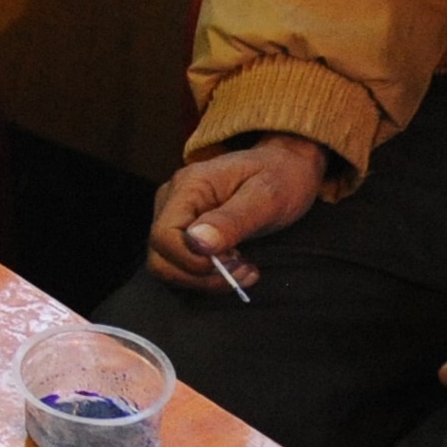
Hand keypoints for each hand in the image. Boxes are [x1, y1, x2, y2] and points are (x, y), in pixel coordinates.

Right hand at [145, 135, 329, 290]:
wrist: (285, 166)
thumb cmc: (280, 177)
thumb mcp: (267, 197)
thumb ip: (231, 220)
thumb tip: (197, 243)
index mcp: (188, 186)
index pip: (163, 237)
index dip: (193, 262)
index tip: (234, 261)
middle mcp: (171, 199)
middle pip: (160, 256)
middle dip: (201, 276)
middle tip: (244, 269)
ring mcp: (174, 214)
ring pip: (167, 265)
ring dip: (205, 280)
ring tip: (243, 269)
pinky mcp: (182, 229)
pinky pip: (180, 264)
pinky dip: (206, 276)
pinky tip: (235, 266)